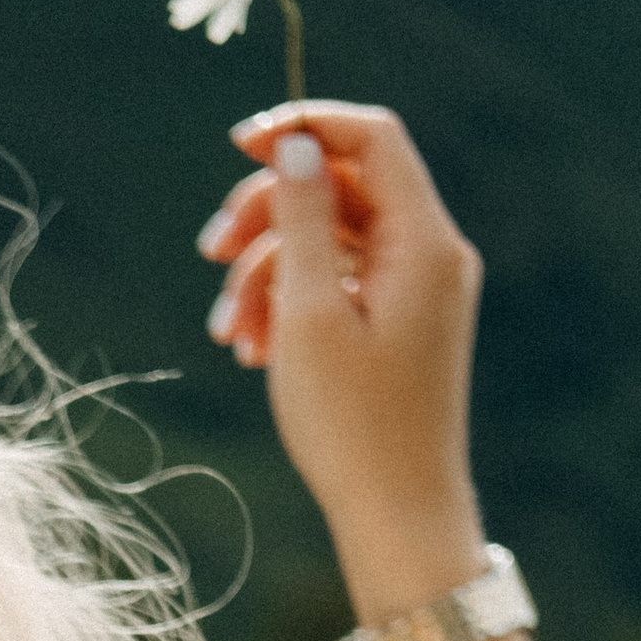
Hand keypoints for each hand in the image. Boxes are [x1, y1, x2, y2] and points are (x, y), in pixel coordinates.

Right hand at [196, 102, 486, 624]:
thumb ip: (303, 218)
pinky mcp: (398, 324)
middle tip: (210, 254)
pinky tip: (252, 349)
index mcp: (423, 241)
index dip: (305, 126)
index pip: (372, 137)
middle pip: (341, 188)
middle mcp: (430, 254)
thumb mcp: (310, 313)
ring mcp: (416, 290)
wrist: (398, 514)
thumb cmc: (353, 424)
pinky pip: (338, 285)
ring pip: (329, 241)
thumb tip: (296, 146)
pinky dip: (290, 305)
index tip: (240, 144)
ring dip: (265, 274)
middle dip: (268, 215)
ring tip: (228, 334)